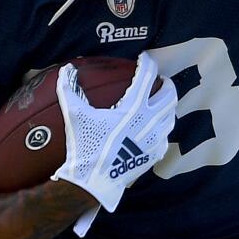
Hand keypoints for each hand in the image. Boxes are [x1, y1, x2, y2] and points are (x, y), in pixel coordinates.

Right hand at [53, 52, 176, 235]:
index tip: (144, 58)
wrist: (95, 180)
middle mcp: (150, 120)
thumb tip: (66, 69)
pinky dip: (163, 128)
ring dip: (168, 106)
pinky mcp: (156, 153)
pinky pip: (166, 136)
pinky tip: (155, 128)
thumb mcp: (76, 116)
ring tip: (161, 103)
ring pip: (172, 115)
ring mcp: (156, 138)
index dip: (147, 63)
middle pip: (170, 95)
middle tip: (161, 81)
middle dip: (167, 84)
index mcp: (133, 108)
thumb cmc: (86, 145)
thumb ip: (70, 90)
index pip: (147, 76)